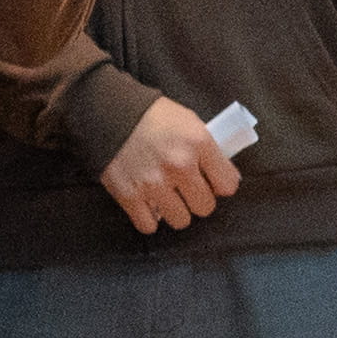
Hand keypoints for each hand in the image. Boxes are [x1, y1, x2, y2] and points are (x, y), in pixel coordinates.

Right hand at [100, 97, 242, 237]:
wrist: (108, 112)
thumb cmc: (153, 116)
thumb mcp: (189, 122)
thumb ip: (208, 150)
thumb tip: (223, 179)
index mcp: (198, 143)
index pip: (228, 185)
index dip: (220, 184)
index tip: (210, 181)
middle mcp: (179, 166)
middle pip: (205, 207)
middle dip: (197, 199)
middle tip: (185, 189)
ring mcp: (153, 183)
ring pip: (180, 220)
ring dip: (174, 210)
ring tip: (165, 197)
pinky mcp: (129, 195)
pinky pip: (148, 225)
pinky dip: (148, 218)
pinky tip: (147, 204)